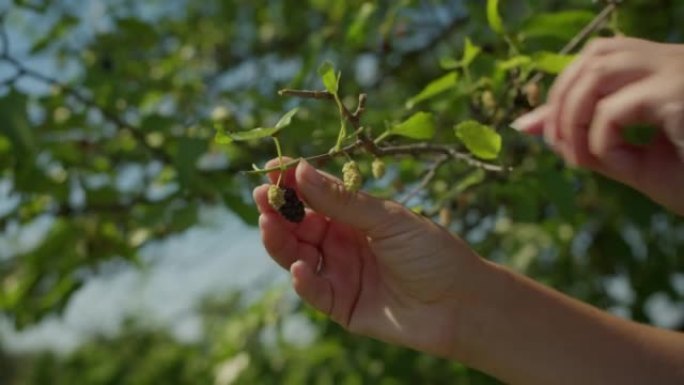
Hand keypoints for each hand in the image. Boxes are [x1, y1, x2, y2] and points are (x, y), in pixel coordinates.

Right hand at [253, 158, 484, 356]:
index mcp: (354, 216)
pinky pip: (314, 291)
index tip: (271, 167)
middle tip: (262, 197)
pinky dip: (303, 280)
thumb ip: (343, 200)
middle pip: (298, 225)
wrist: (461, 304)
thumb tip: (300, 169)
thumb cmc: (432, 253)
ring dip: (280, 241)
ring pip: (297, 255)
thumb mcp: (388, 219)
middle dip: (278, 210)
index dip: (291, 182)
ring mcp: (339, 273)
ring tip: (268, 225)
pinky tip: (299, 267)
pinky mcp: (340, 305)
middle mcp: (341, 242)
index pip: (313, 195)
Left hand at [513, 37, 683, 214]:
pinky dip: (601, 140)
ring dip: (573, 116)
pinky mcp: (680, 93)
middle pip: (594, 55)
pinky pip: (615, 109)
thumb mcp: (627, 158)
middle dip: (562, 99)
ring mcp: (679, 72)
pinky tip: (619, 165)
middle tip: (558, 146)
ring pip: (598, 70)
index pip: (599, 58)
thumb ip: (582, 138)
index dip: (563, 90)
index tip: (539, 130)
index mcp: (665, 69)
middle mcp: (674, 60)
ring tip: (578, 158)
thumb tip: (524, 125)